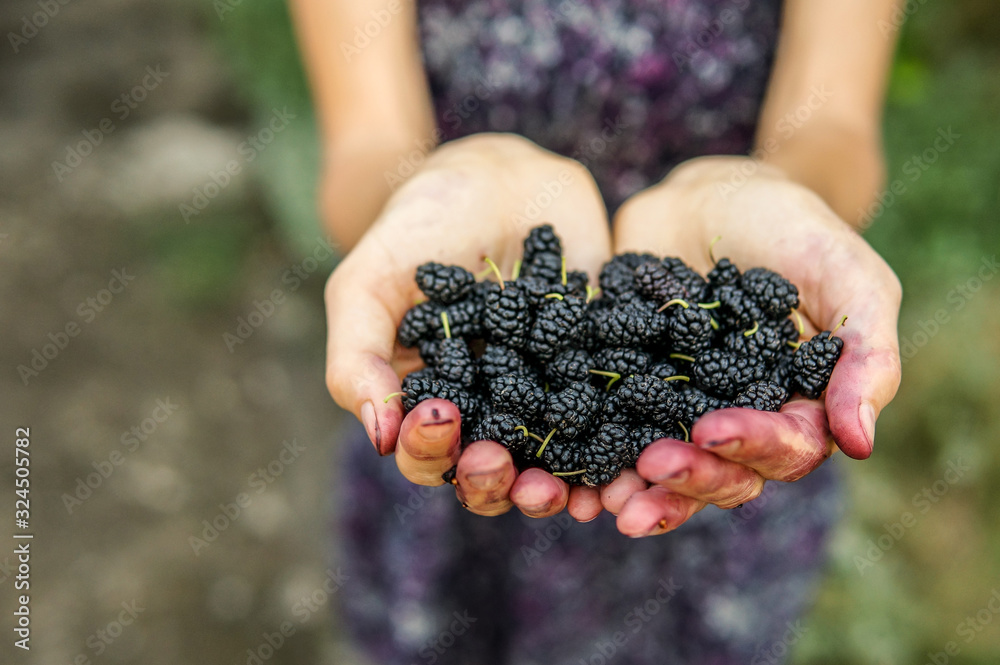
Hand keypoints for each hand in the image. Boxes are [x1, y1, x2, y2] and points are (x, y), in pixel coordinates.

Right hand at [323, 134, 612, 519]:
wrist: (499, 176)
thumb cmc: (422, 224)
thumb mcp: (370, 282)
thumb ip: (356, 356)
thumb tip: (379, 436)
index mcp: (431, 399)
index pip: (426, 452)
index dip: (430, 451)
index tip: (442, 418)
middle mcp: (489, 409)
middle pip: (490, 472)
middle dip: (494, 482)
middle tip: (504, 467)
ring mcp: (547, 394)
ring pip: (553, 461)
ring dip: (559, 486)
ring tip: (570, 492)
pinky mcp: (599, 370)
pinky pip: (614, 421)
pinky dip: (622, 448)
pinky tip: (629, 460)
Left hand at [606, 156, 901, 536]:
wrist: (710, 192)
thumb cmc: (791, 226)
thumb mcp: (845, 274)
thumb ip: (866, 352)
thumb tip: (860, 444)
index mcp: (797, 404)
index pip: (787, 448)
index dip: (753, 446)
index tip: (713, 428)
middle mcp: (738, 419)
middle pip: (723, 474)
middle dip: (690, 479)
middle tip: (651, 468)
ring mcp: (678, 409)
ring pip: (666, 469)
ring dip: (639, 490)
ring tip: (604, 502)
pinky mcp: (625, 390)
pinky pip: (609, 434)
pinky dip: (590, 458)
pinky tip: (565, 474)